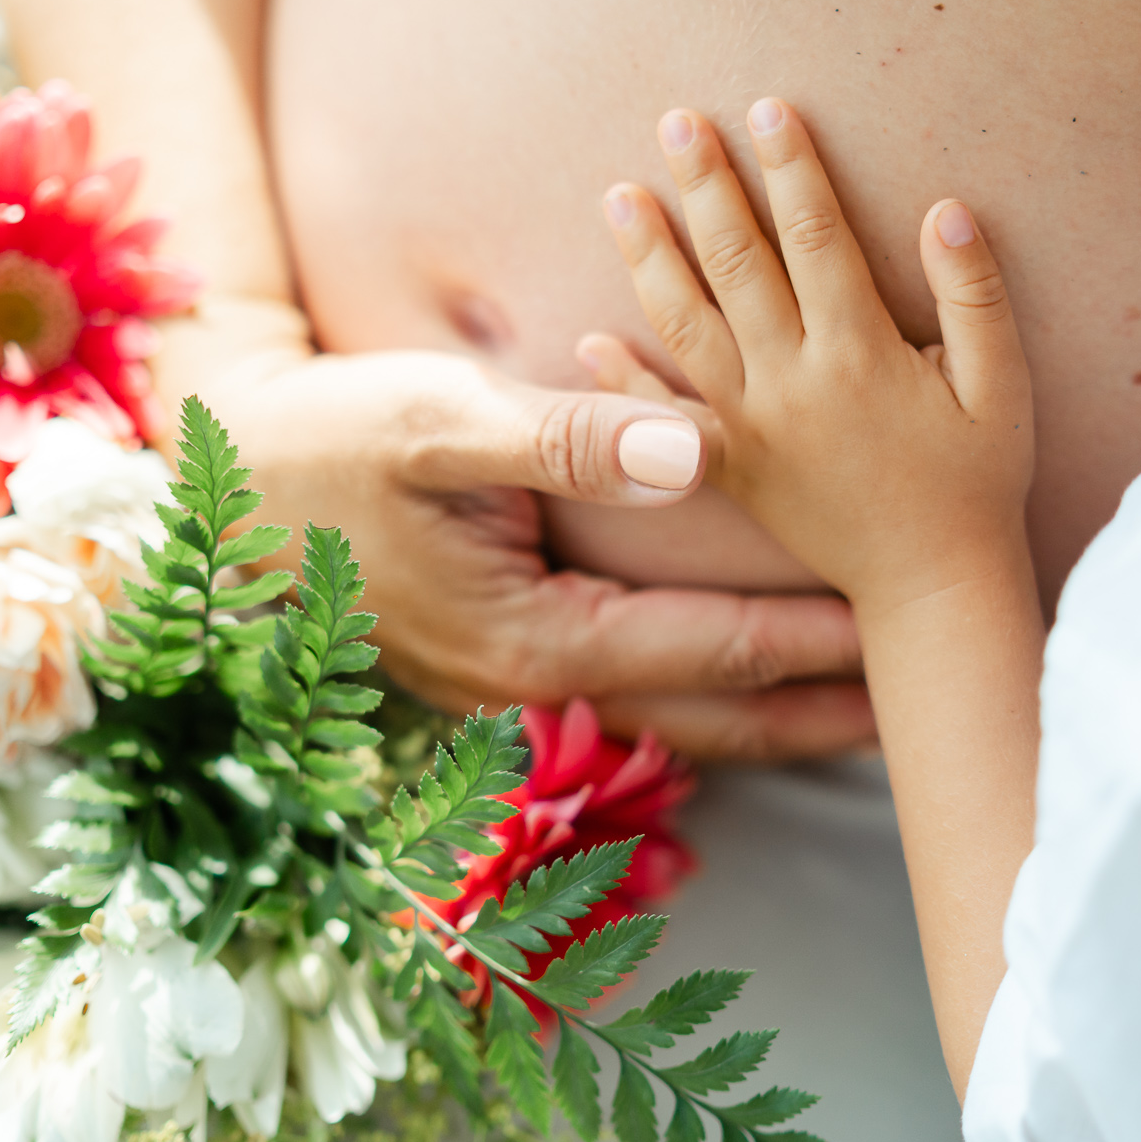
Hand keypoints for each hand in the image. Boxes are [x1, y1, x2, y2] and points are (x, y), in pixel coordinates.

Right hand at [151, 295, 875, 759]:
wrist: (223, 487)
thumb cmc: (327, 443)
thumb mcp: (439, 420)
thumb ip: (568, 435)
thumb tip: (700, 448)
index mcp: (530, 638)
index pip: (704, 648)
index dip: (807, 640)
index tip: (896, 626)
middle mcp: (531, 688)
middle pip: (706, 719)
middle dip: (813, 717)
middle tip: (917, 708)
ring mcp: (515, 690)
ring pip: (670, 720)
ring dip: (767, 714)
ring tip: (859, 706)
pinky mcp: (507, 665)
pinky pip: (628, 694)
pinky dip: (701, 689)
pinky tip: (744, 672)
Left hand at [600, 100, 1035, 619]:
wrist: (931, 586)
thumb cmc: (977, 482)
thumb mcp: (1002, 387)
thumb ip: (975, 296)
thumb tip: (946, 210)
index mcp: (859, 354)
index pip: (816, 236)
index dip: (792, 167)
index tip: (768, 106)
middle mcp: (791, 384)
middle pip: (737, 264)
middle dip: (706, 186)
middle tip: (676, 122)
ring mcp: (751, 428)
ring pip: (686, 327)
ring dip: (649, 258)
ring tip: (621, 196)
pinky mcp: (730, 470)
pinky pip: (665, 420)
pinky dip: (623, 382)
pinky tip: (589, 340)